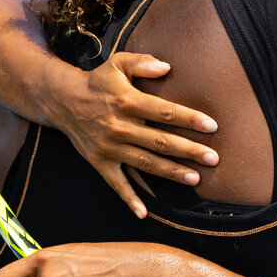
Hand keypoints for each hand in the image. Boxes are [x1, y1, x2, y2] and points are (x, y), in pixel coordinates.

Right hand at [45, 52, 220, 217]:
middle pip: (159, 141)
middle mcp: (119, 127)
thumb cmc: (98, 82)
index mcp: (127, 102)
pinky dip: (129, 199)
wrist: (63, 101)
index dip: (188, 119)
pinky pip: (116, 184)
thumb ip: (142, 64)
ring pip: (145, 163)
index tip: (211, 126)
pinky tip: (144, 213)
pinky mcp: (100, 162)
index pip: (163, 112)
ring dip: (171, 172)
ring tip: (195, 179)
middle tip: (213, 158)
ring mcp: (109, 147)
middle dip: (188, 151)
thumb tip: (167, 67)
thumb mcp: (117, 64)